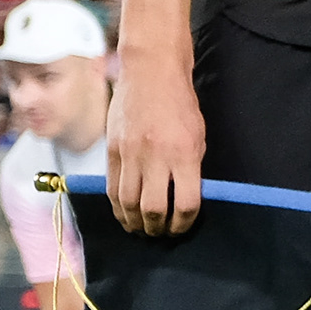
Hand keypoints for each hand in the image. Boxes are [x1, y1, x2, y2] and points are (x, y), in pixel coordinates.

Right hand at [105, 48, 205, 236]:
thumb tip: (184, 199)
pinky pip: (112, 187)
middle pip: (153, 209)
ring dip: (135, 222)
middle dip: (158, 228)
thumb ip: (191, 168)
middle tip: (161, 234)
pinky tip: (124, 215)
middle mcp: (156, 157)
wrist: (150, 75)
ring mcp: (130, 154)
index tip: (183, 227)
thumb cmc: (181, 105)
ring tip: (142, 230)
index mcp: (184, 155)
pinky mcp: (112, 150)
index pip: (186, 203)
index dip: (185, 222)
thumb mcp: (198, 137)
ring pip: (128, 203)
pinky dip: (117, 207)